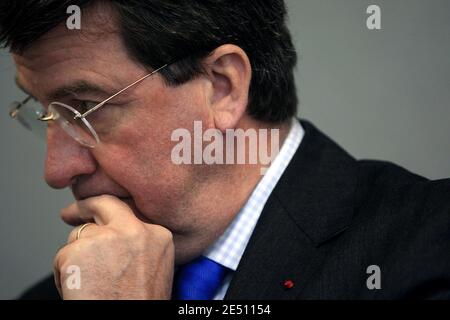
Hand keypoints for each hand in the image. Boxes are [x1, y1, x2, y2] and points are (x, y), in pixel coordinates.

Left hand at [53, 195, 174, 299]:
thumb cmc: (138, 304)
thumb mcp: (154, 267)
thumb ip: (139, 243)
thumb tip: (113, 231)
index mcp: (158, 235)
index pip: (129, 211)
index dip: (111, 212)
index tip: (98, 211)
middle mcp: (134, 230)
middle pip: (104, 204)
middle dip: (84, 206)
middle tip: (70, 212)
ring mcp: (106, 238)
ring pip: (80, 236)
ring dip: (78, 256)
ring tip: (91, 284)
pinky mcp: (79, 251)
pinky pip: (63, 256)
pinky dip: (64, 274)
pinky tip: (80, 290)